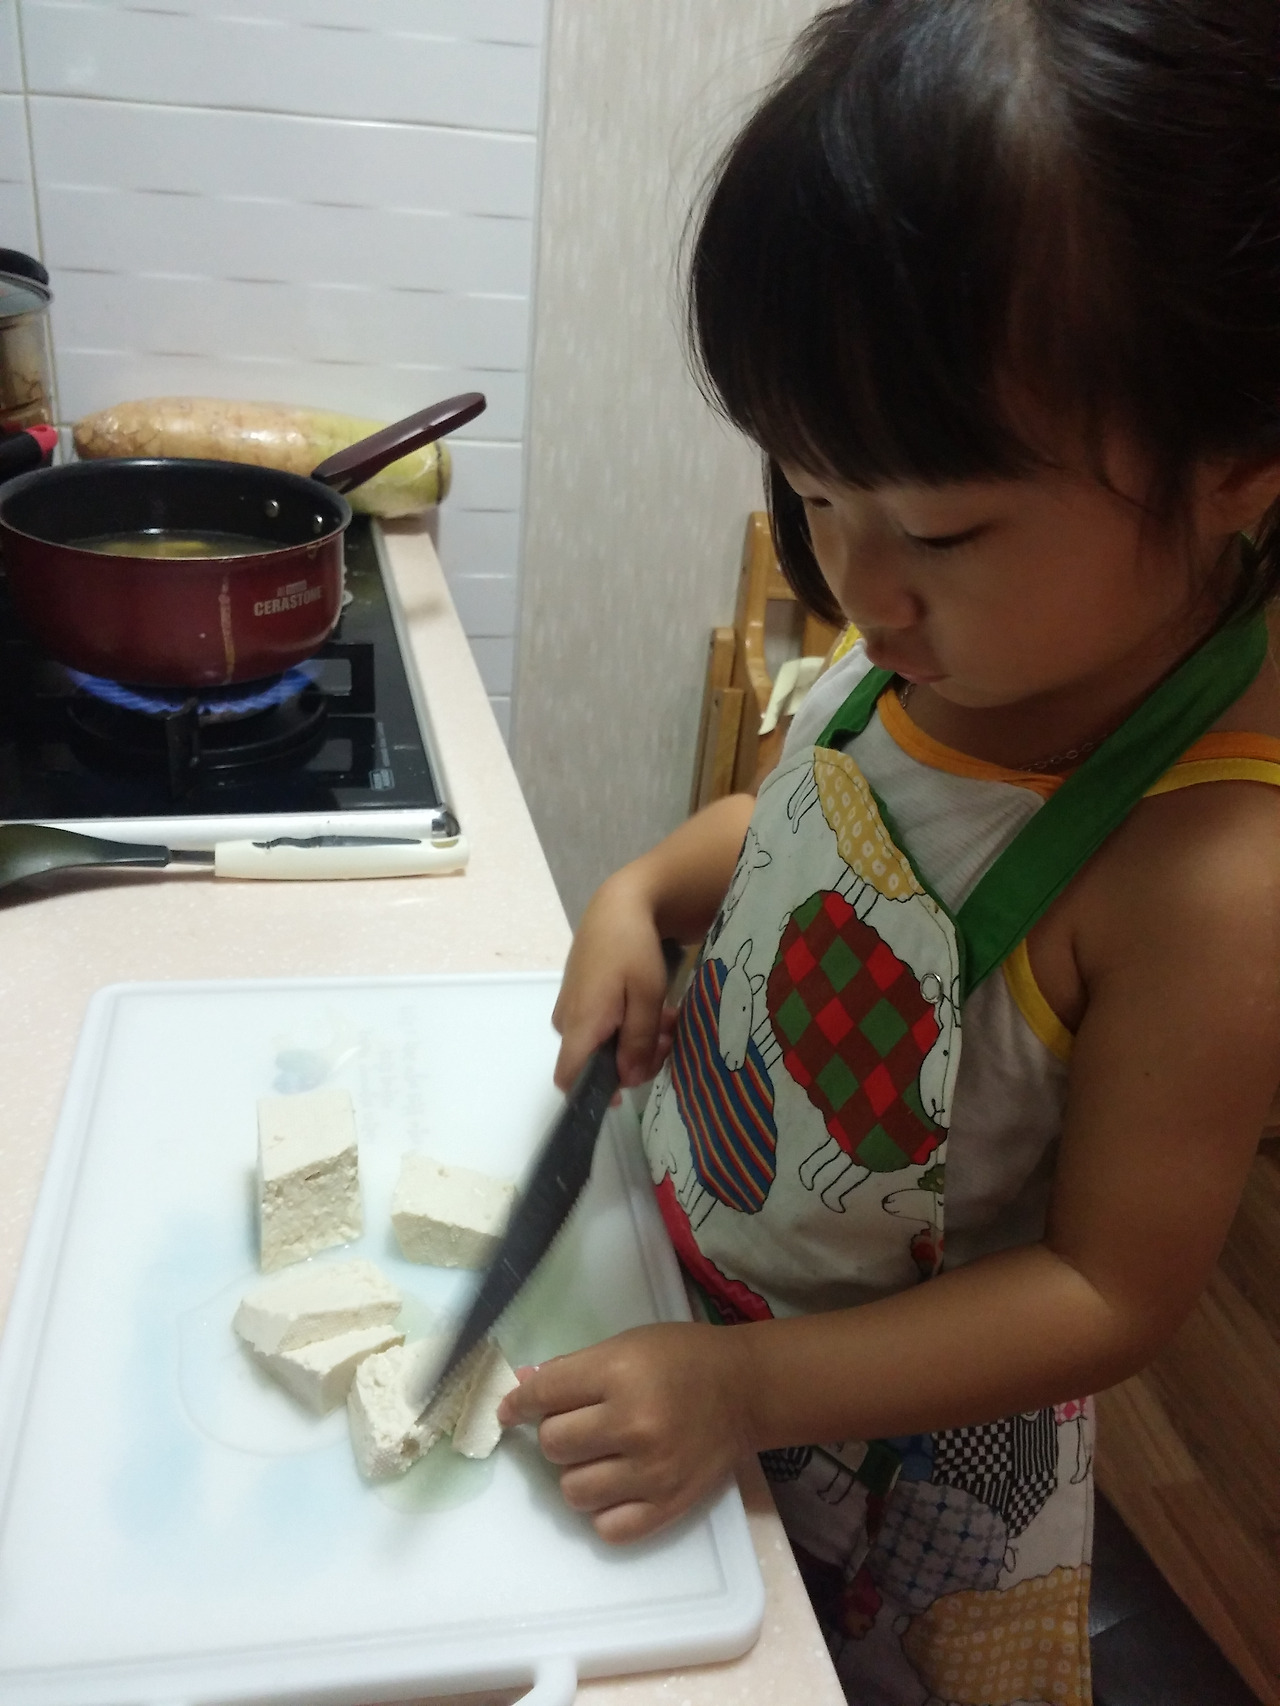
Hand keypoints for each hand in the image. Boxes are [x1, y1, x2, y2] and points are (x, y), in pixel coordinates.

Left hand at [496, 1323, 751, 1541]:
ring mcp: (651, 1471)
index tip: (511, 1410)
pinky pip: (607, 1528)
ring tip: (598, 1456)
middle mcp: (633, 1424)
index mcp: (619, 1373)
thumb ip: (572, 1369)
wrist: (744, 1390)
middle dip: (556, 1433)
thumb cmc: (681, 1358)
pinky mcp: (668, 1506)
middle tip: (577, 1425)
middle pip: (554, 1445)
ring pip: (573, 1491)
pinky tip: (615, 1487)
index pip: (544, 1395)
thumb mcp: (625, 1345)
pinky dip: (603, 1510)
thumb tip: (521, 1387)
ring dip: (577, 1473)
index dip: (519, 1404)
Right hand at [552, 872, 678, 1091]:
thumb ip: (637, 1042)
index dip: (594, 1094)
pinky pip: (600, 1025)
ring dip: (635, 1040)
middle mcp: (568, 1020)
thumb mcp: (646, 996)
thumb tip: (626, 1079)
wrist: (618, 905)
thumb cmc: (633, 949)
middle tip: (666, 1038)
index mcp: (581, 1025)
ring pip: (601, 1043)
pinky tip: (651, 1010)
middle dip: (633, 1060)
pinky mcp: (580, 995)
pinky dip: (626, 1024)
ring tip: (666, 1020)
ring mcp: (571, 1007)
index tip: (628, 1088)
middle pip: (594, 1062)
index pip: (568, 1079)